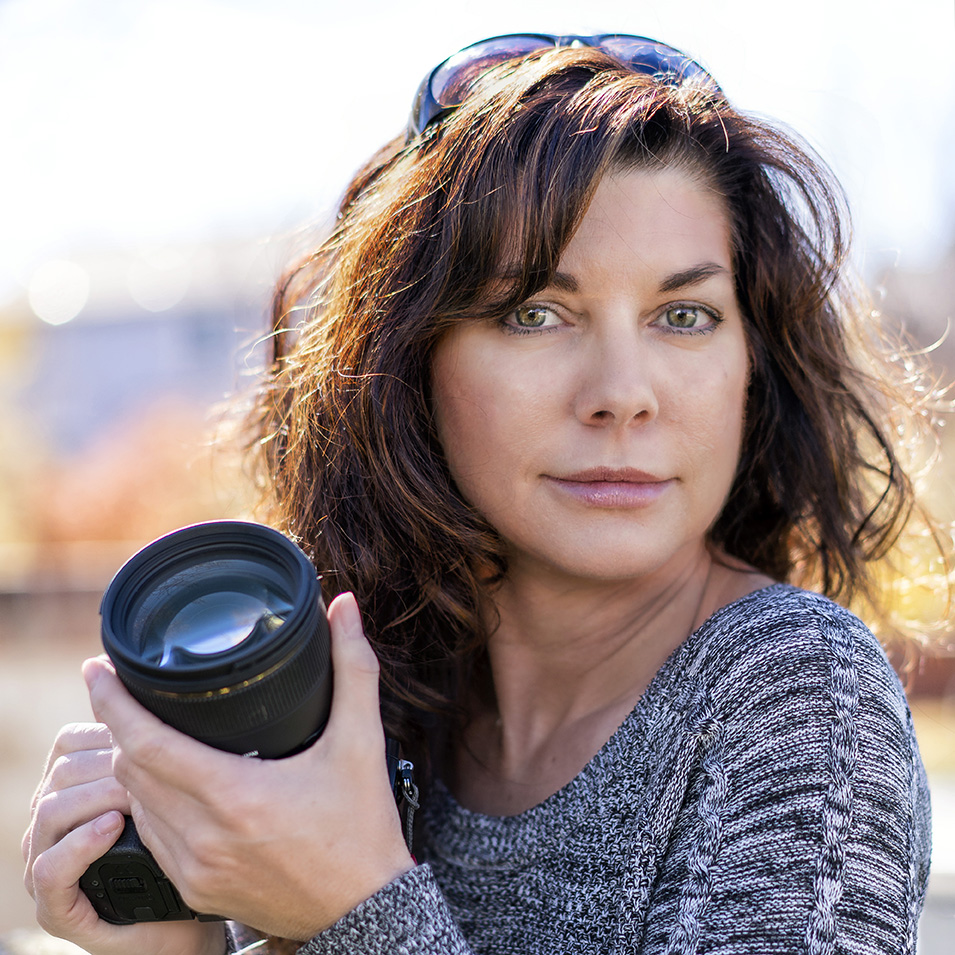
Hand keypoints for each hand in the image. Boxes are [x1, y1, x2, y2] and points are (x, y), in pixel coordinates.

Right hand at [23, 722, 224, 954]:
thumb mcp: (176, 793)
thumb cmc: (186, 854)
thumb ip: (167, 754)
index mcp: (76, 790)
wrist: (188, 928)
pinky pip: (50, 869)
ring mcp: (49, 866)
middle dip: (108, 762)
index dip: (106, 729)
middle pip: (62, 771)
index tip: (148, 729)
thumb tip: (188, 701)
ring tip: (135, 795)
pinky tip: (113, 826)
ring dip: (96, 796)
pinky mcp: (57, 908)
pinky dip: (80, 844)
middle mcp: (53, 825)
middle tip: (150, 765)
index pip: (70, 742)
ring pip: (50, 812)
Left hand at [85, 592, 414, 940]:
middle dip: (120, 727)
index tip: (95, 669)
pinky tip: (167, 785)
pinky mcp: (196, 891)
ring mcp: (194, 870)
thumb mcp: (363, 740)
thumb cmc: (363, 824)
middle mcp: (203, 837)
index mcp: (236, 795)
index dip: (112, 702)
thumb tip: (345, 606)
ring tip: (142, 732)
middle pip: (131, 770)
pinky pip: (152, 837)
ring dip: (132, 767)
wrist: (366, 909)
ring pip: (136, 805)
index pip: (146, 743)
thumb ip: (354, 667)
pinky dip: (149, 805)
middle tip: (124, 692)